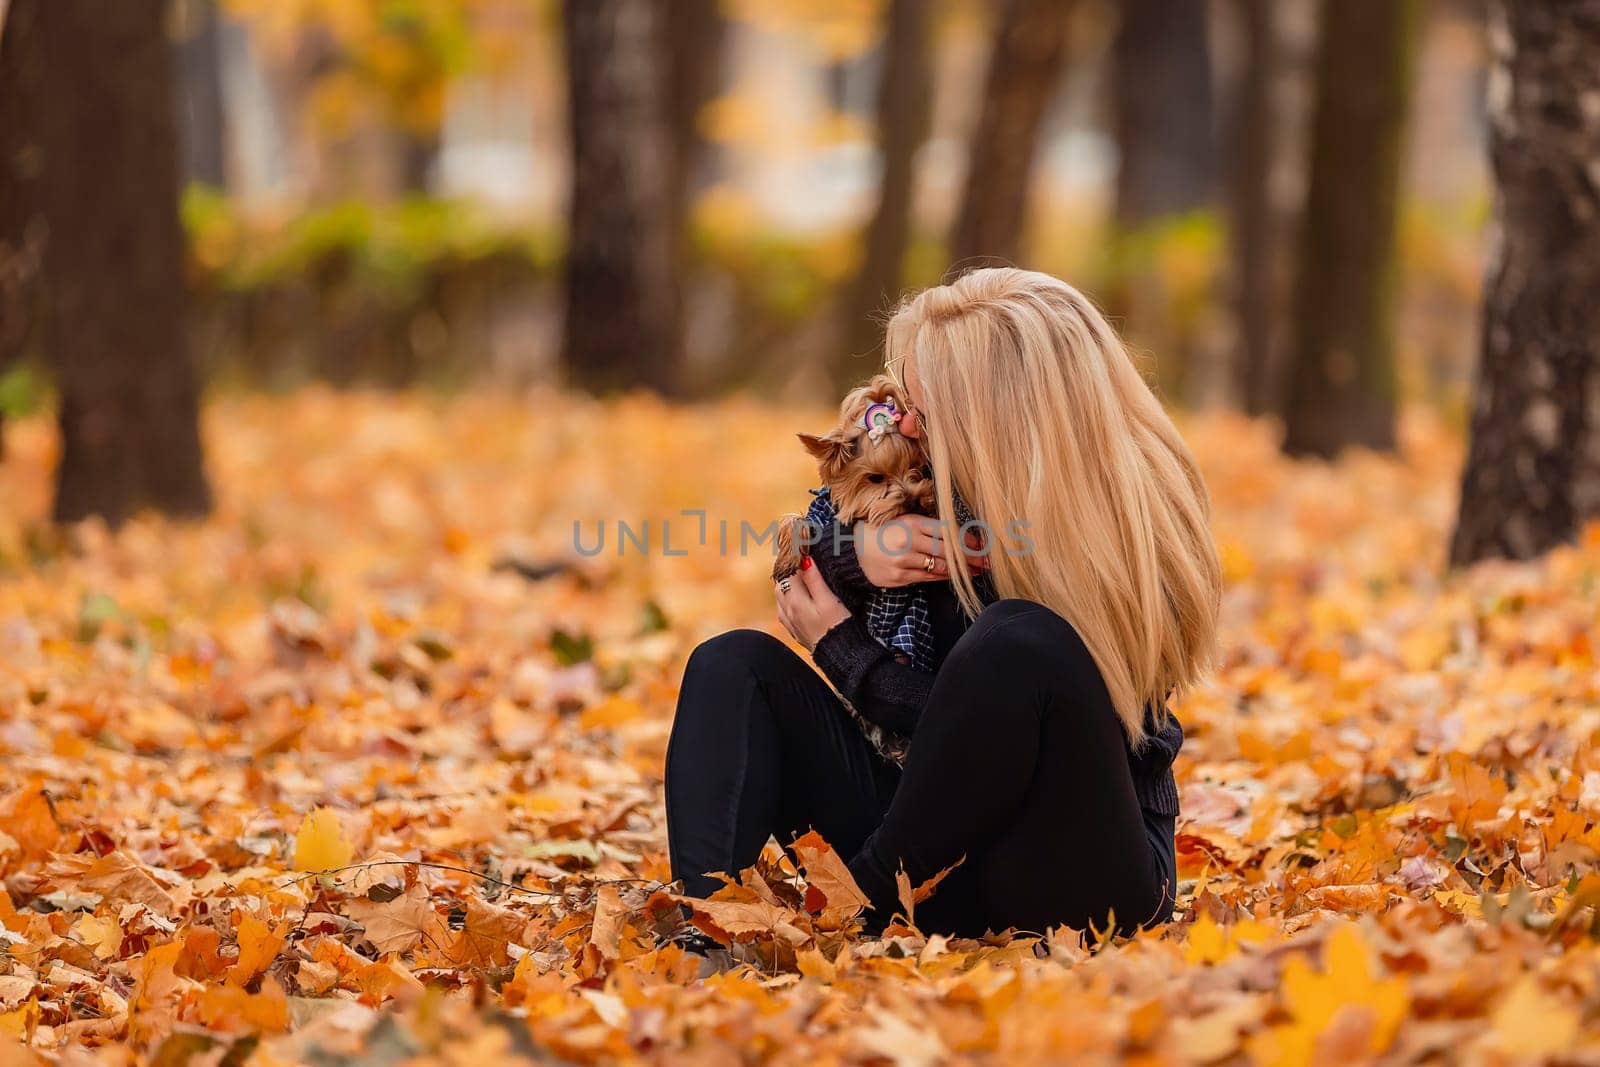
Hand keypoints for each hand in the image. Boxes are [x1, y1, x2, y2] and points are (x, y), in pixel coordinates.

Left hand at [775, 558, 850, 650]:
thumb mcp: (829, 601)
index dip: (795, 557)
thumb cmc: (838, 627)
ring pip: (780, 594)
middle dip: (789, 568)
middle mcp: (786, 610)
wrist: (840, 655)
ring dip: (787, 582)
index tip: (802, 546)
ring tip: (800, 573)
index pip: (788, 571)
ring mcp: (788, 621)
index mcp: (794, 600)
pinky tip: (798, 595)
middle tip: (800, 556)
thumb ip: (815, 580)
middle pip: (781, 581)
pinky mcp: (793, 629)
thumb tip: (804, 560)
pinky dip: (787, 597)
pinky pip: (783, 608)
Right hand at [856, 515, 989, 588]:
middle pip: (948, 552)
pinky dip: (943, 578)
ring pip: (940, 568)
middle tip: (988, 563)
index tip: (984, 547)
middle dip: (971, 559)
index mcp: (913, 523)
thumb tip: (962, 536)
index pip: (948, 533)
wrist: (852, 549)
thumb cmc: (883, 531)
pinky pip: (927, 578)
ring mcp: (903, 561)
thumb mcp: (905, 521)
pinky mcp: (898, 577)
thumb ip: (930, 528)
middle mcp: (909, 542)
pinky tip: (955, 578)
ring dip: (961, 571)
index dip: (969, 541)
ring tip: (976, 572)